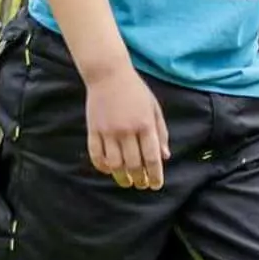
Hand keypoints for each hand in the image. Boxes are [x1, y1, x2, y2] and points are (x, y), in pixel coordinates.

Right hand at [84, 66, 169, 189]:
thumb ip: (161, 133)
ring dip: (121, 177)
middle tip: (142, 185)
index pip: (151, 157)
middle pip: (133, 164)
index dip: (155, 175)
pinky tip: (108, 170)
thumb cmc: (136, 91)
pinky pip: (96, 154)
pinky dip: (102, 166)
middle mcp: (127, 130)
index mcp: (145, 125)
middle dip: (139, 179)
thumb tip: (165, 157)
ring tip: (127, 182)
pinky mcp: (93, 129)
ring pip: (114, 163)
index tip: (156, 185)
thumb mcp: (154, 109)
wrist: (109, 74)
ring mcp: (108, 131)